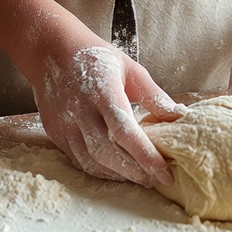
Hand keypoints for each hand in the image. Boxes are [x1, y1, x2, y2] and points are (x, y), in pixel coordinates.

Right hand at [30, 39, 182, 186]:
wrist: (51, 51)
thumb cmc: (96, 58)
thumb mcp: (130, 69)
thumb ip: (154, 95)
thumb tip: (180, 116)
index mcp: (103, 92)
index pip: (126, 132)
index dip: (146, 156)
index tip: (166, 173)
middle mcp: (81, 111)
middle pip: (108, 153)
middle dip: (134, 172)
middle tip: (156, 181)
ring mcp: (64, 123)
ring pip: (91, 161)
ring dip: (117, 175)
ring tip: (139, 178)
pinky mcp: (55, 132)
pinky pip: (78, 159)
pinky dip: (98, 170)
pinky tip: (116, 170)